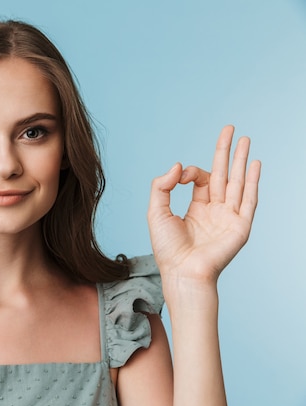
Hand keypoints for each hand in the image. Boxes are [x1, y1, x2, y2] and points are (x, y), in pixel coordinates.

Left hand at [147, 125, 260, 292]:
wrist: (182, 271)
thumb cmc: (167, 248)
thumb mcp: (156, 212)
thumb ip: (161, 186)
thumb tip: (178, 165)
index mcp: (196, 208)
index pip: (200, 179)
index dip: (192, 171)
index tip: (180, 176)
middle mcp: (215, 210)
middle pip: (223, 174)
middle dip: (225, 151)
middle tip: (229, 129)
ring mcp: (229, 217)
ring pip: (237, 181)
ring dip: (241, 160)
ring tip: (245, 139)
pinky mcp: (240, 225)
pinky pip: (249, 199)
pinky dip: (253, 181)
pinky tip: (254, 164)